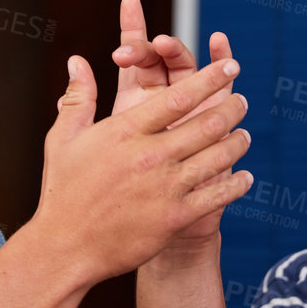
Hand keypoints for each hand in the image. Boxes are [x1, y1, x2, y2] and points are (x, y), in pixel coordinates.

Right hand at [32, 50, 251, 287]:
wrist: (65, 247)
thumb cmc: (63, 191)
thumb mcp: (63, 139)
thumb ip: (78, 97)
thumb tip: (78, 60)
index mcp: (125, 131)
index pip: (179, 96)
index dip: (211, 78)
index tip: (230, 66)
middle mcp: (149, 155)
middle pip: (207, 123)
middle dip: (232, 109)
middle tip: (241, 103)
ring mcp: (165, 187)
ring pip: (218, 156)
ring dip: (238, 143)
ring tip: (244, 136)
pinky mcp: (176, 217)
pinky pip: (218, 195)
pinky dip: (237, 184)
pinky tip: (244, 178)